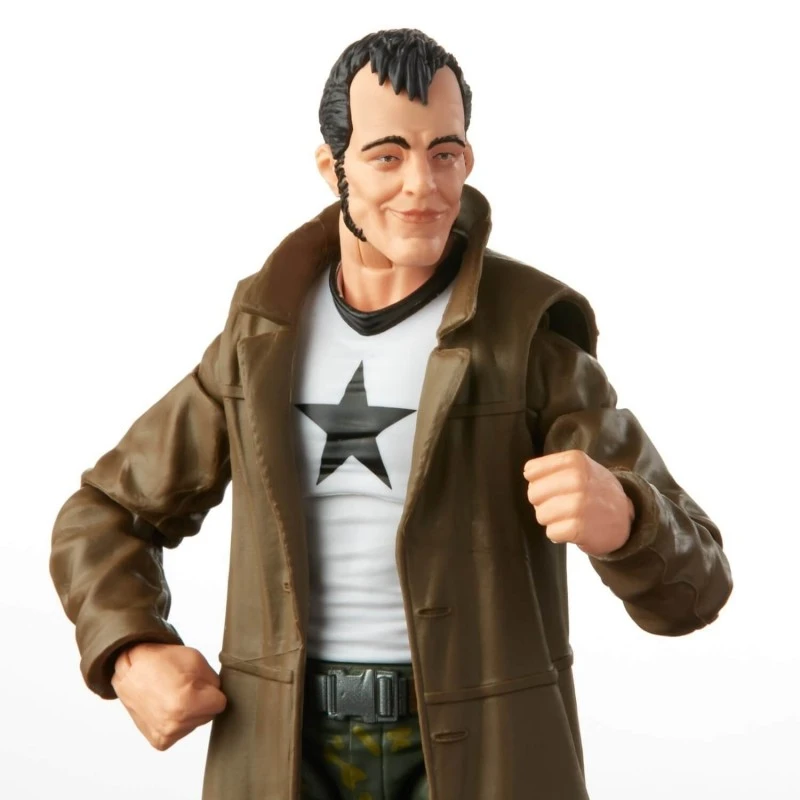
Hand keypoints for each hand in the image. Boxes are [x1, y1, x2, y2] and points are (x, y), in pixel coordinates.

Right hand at [111, 643, 226, 750]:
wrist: (131, 669)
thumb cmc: (163, 661)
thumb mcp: (197, 661)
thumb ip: (215, 682)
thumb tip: (221, 698)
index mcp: (187, 704)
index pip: (220, 703)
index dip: (212, 691)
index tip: (199, 684)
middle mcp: (175, 724)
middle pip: (209, 715)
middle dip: (202, 701)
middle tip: (183, 687)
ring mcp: (165, 735)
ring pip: (195, 724)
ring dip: (190, 711)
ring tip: (172, 695)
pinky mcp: (159, 742)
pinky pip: (182, 732)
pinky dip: (178, 720)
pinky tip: (166, 707)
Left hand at [523, 450, 634, 556]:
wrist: (626, 517)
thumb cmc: (595, 491)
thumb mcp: (580, 467)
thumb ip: (552, 467)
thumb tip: (528, 474)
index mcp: (574, 460)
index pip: (530, 471)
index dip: (539, 482)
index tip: (554, 486)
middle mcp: (577, 479)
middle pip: (533, 493)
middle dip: (543, 502)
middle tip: (562, 504)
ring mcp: (579, 504)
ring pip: (540, 514)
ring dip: (552, 520)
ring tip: (570, 516)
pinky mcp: (579, 528)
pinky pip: (551, 533)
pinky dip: (559, 534)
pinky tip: (574, 528)